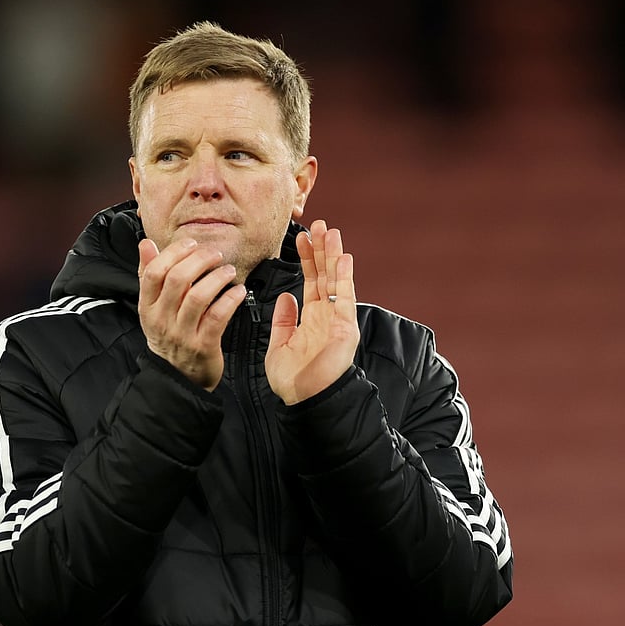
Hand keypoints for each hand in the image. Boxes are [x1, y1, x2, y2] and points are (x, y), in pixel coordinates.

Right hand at [138, 238, 246, 390]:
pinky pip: (218, 316)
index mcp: (147, 306)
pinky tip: (238, 291)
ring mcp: (182, 334)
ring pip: (198, 296)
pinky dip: (230, 299)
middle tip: (215, 254)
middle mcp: (162, 319)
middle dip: (200, 260)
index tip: (192, 243)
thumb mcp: (152, 306)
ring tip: (228, 270)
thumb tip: (145, 243)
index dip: (174, 252)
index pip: (154, 272)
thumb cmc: (168, 334)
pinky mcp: (203, 345)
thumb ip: (149, 273)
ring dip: (217, 277)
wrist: (178, 376)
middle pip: (177, 279)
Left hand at [266, 220, 359, 404]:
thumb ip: (283, 320)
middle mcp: (326, 316)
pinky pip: (345, 298)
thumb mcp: (279, 345)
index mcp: (311, 319)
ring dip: (333, 256)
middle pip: (325, 276)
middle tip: (319, 225)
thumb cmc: (293, 380)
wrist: (303, 400)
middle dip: (322, 250)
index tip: (302, 239)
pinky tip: (343, 258)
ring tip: (330, 232)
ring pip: (336, 281)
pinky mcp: (345, 328)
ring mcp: (337, 321)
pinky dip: (345, 277)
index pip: (310, 282)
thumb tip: (285, 297)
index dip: (307, 260)